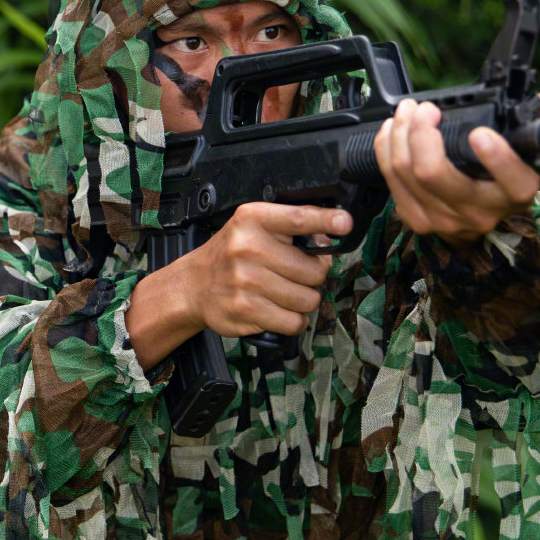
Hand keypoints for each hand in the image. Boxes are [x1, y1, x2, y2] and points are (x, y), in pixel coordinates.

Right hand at [127, 202, 350, 367]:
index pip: (298, 218)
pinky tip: (276, 309)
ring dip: (302, 300)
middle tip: (294, 274)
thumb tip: (330, 237)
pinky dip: (292, 320)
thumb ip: (290, 227)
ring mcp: (245, 281)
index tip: (345, 222)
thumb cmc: (231, 254)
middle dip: (313, 277)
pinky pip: (293, 322)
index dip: (325, 220)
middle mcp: (248, 247)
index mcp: (253, 219)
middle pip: (314, 271)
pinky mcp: (245, 310)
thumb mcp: (254, 226)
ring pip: (308, 300)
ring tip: (282, 292)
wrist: (193, 285)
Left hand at [374, 92, 539, 247]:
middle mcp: (478, 212)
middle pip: (434, 172)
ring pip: (405, 171)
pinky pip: (389, 178)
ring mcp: (441, 219)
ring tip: (407, 112)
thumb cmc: (498, 182)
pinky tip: (393, 130)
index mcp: (514, 194)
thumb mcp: (523, 157)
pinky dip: (386, 148)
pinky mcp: (414, 218)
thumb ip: (534, 124)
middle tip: (426, 109)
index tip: (481, 133)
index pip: (513, 182)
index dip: (497, 158)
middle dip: (421, 132)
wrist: (477, 226)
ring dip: (399, 133)